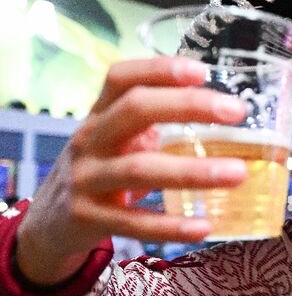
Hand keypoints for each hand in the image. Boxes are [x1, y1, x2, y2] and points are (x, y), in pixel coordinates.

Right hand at [16, 57, 247, 284]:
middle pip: (135, 110)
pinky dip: (171, 225)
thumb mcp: (119, 141)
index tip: (202, 70)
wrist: (50, 223)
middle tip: (237, 111)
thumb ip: (159, 126)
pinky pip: (134, 222)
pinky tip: (204, 226)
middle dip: (188, 106)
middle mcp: (90, 139)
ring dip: (193, 171)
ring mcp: (86, 179)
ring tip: (238, 173)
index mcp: (100, 115)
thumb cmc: (102, 171)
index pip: (122, 78)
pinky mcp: (88, 218)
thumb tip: (228, 117)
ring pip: (140, 169)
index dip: (159, 68)